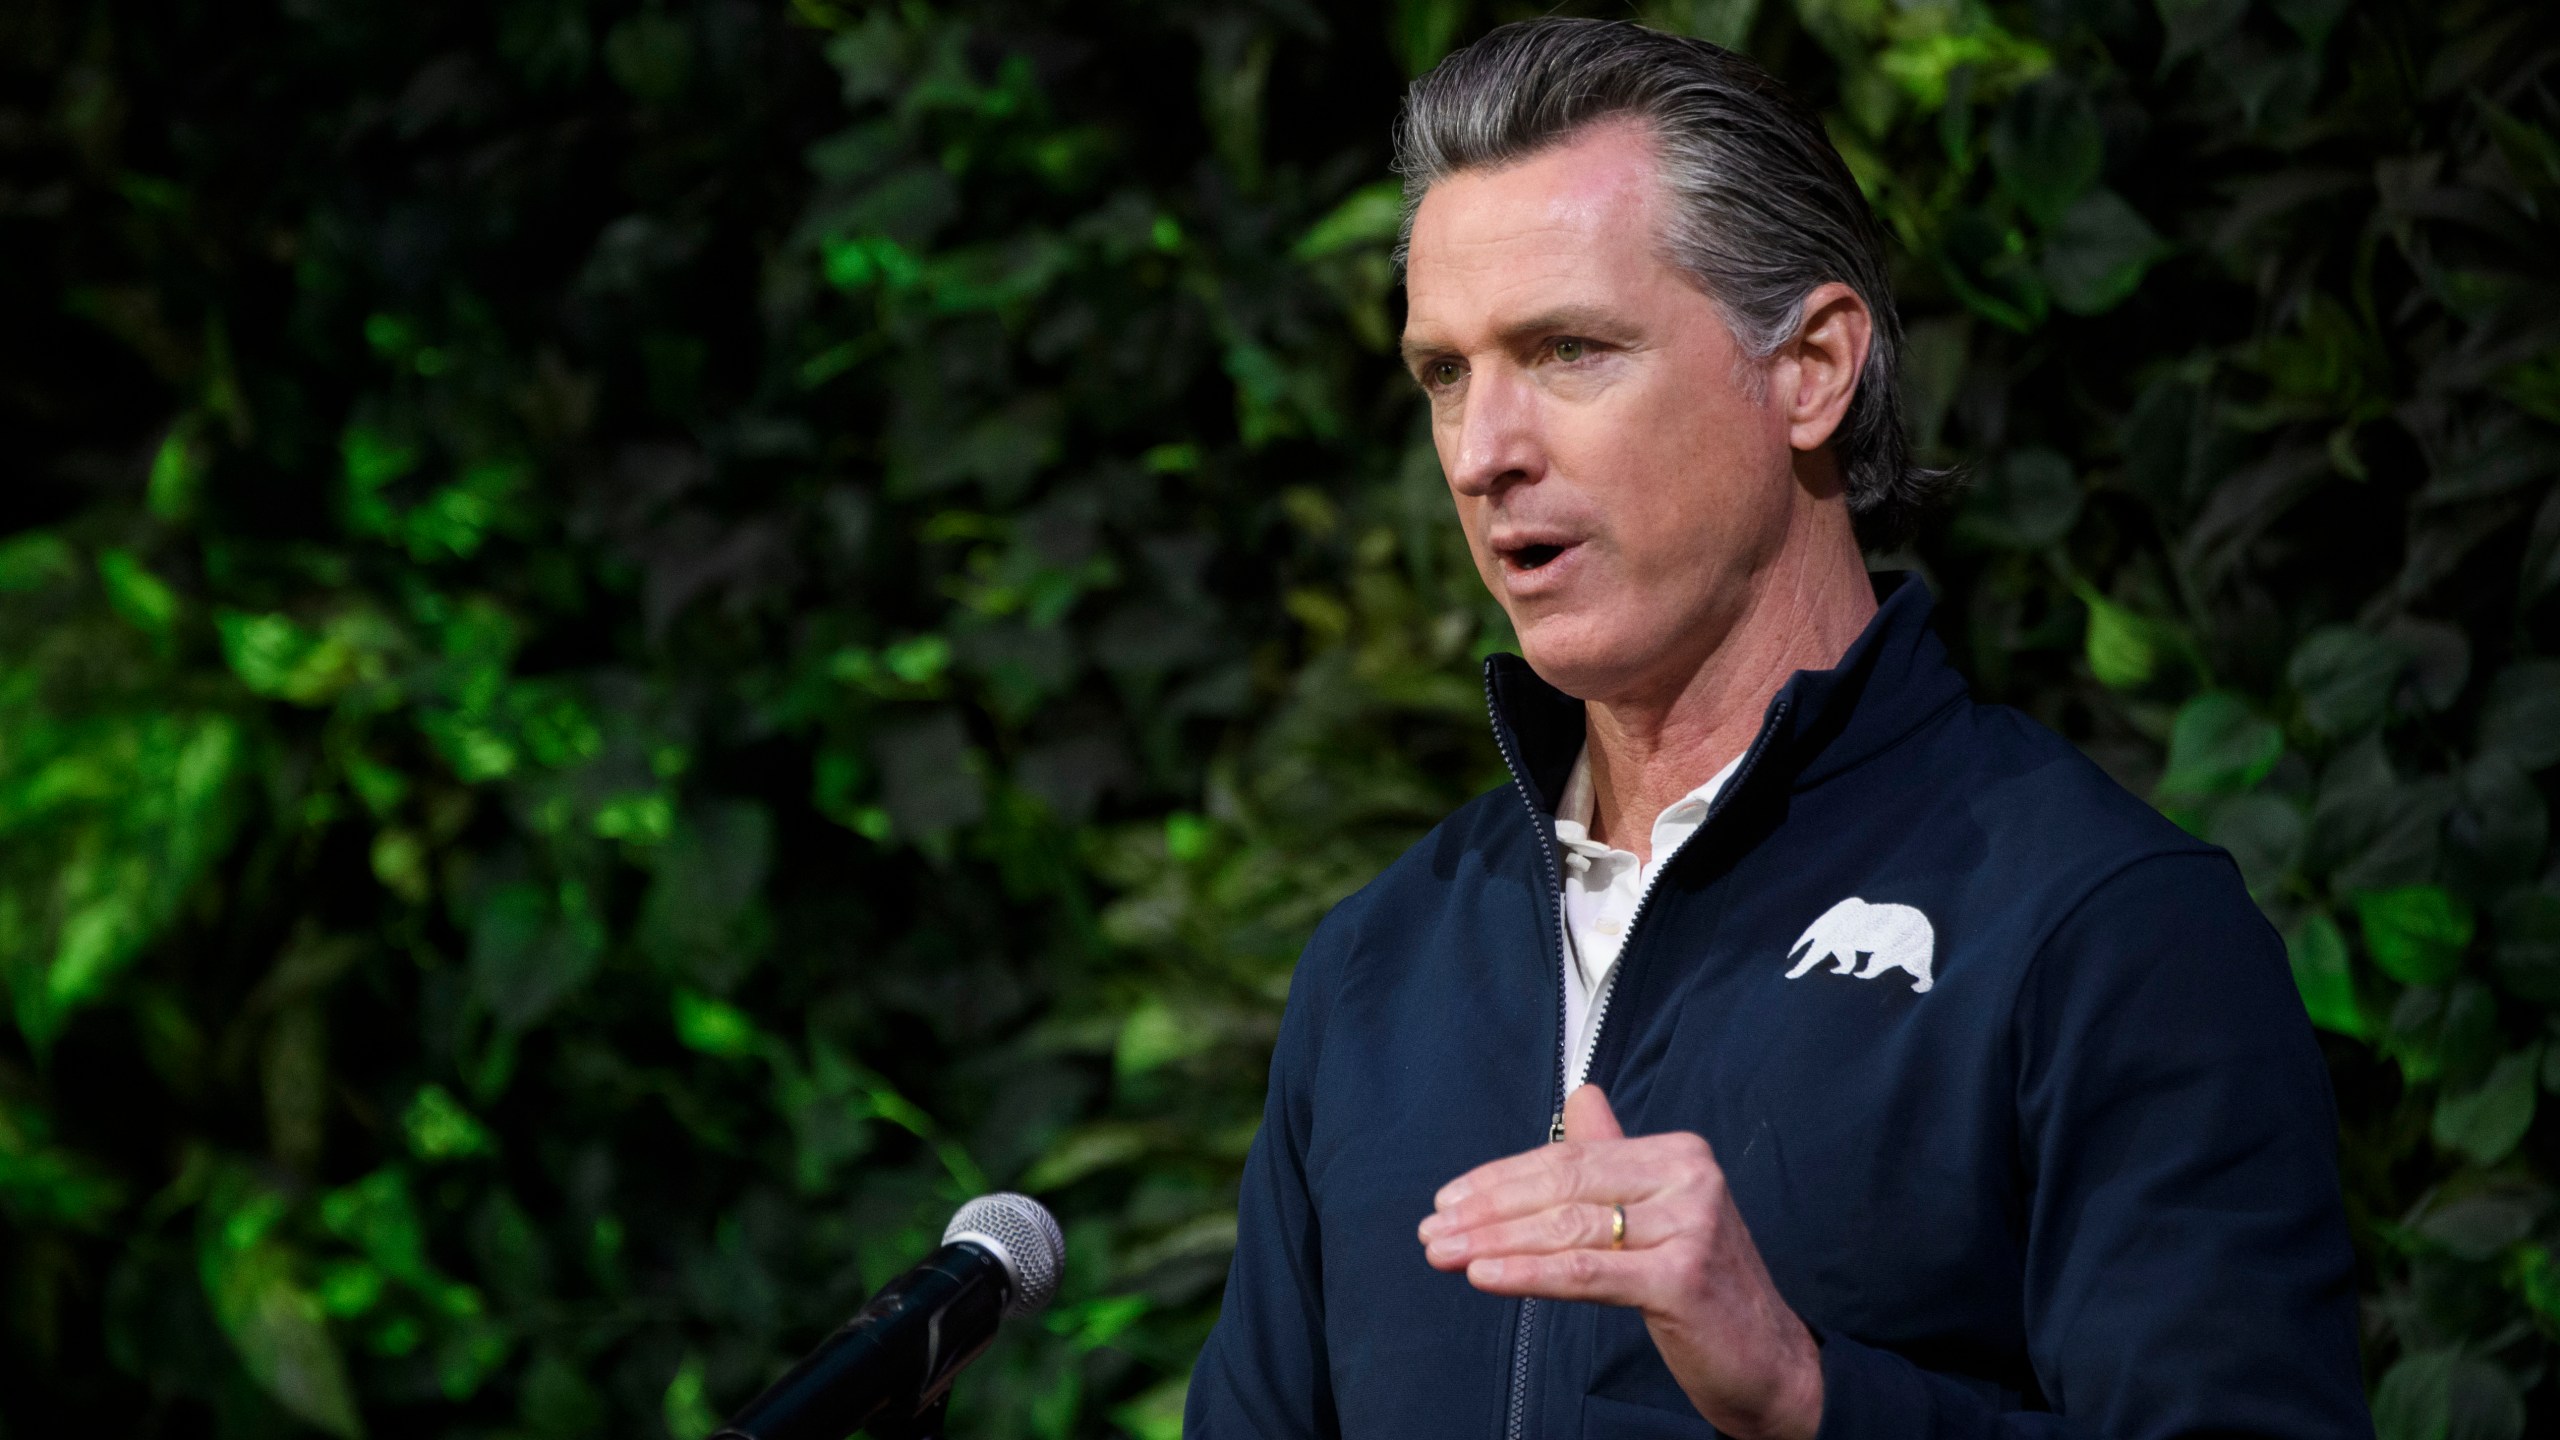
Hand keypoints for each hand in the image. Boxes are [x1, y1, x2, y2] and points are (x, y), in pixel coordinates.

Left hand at [1415, 1084, 1823, 1439]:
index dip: (1502, 1178)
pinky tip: (1485, 1275)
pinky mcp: (1683, 1277)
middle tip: (1434, 1230)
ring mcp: (1691, 1225)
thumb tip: (1581, 1097)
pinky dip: (1529, 1273)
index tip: (1449, 1200)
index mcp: (1678, 1154)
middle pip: (1564, 1186)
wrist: (1769, 1361)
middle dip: (1488, 1209)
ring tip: (1444, 1253)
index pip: (1570, 1158)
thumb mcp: (1660, 1212)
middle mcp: (1689, 1177)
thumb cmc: (1703, 1288)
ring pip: (1569, 1228)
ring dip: (1494, 1241)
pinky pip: (1588, 1272)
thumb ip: (1617, 1155)